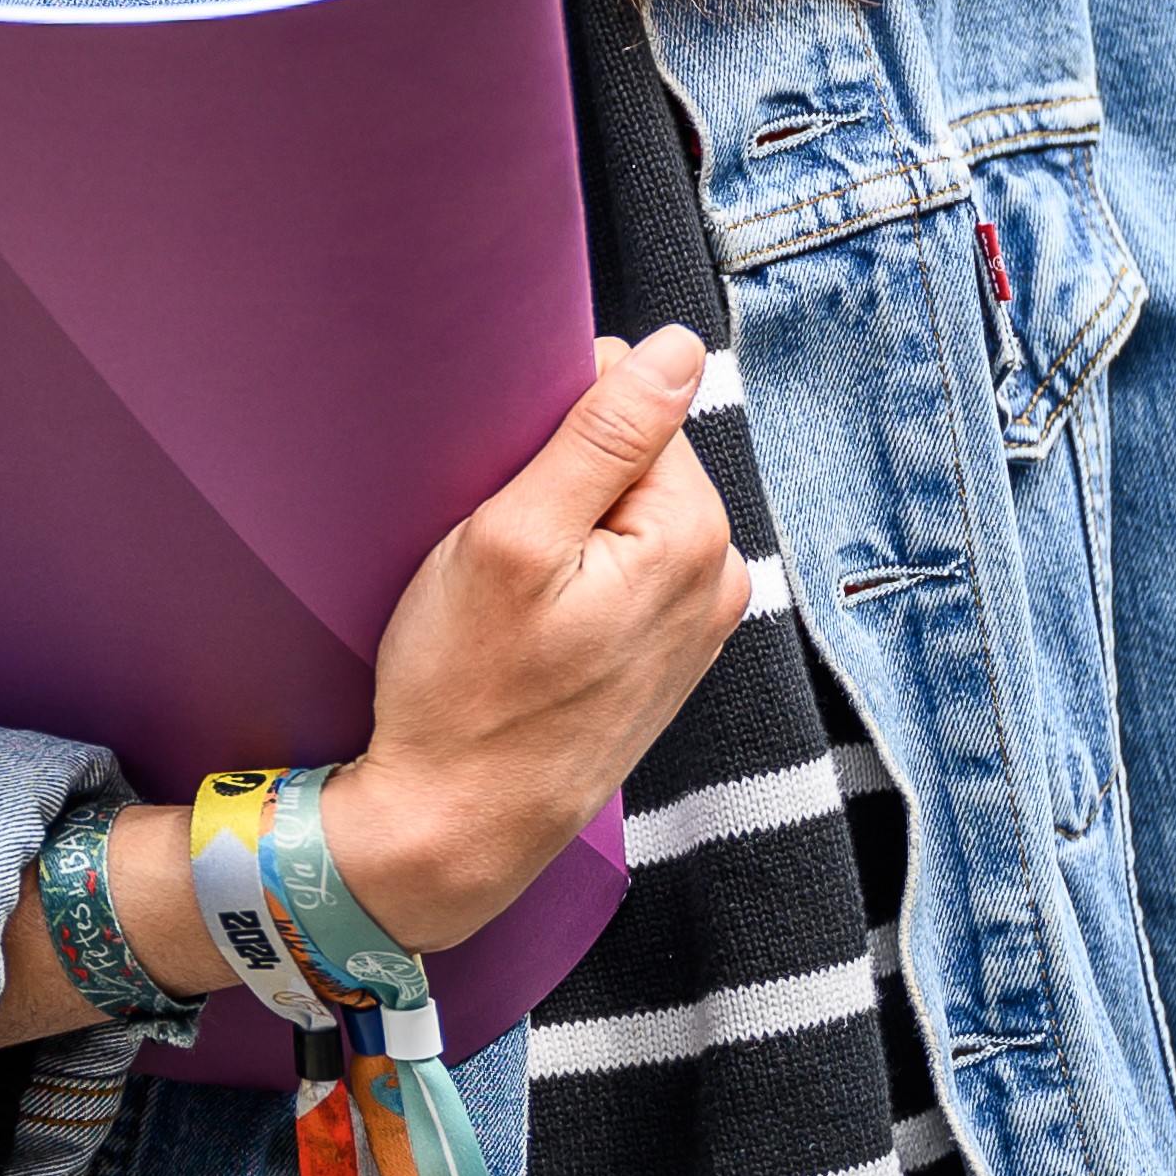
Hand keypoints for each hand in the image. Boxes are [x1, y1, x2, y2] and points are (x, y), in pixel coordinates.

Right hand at [326, 327, 750, 951]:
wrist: (456, 826)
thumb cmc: (464, 691)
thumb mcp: (513, 540)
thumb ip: (603, 433)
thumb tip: (681, 348)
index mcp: (694, 536)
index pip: (632, 405)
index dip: (549, 429)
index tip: (500, 489)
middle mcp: (719, 578)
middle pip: (632, 461)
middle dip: (558, 480)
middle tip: (493, 545)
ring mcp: (697, 625)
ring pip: (622, 516)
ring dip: (562, 529)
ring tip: (507, 589)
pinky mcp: (665, 658)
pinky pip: (621, 571)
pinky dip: (572, 576)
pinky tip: (526, 621)